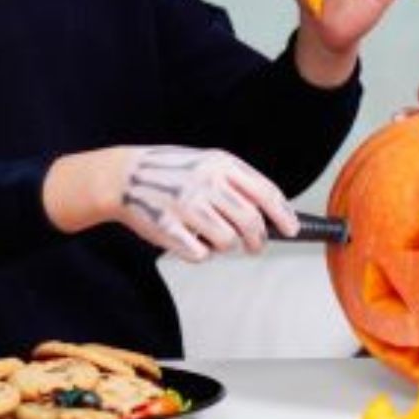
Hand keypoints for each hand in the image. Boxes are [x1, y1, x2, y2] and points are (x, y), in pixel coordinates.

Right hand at [115, 146, 298, 261]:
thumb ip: (237, 183)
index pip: (265, 192)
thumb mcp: (208, 164)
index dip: (283, 214)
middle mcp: (207, 182)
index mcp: (221, 164)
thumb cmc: (173, 172)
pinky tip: (190, 239)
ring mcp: (187, 205)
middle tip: (255, 247)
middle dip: (258, 240)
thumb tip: (272, 212)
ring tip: (211, 236)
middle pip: (251, 222)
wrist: (126, 176)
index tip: (292, 229)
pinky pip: (201, 254)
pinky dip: (200, 252)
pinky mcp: (169, 228)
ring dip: (225, 245)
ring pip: (227, 241)